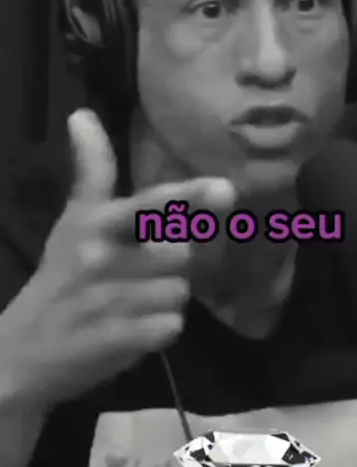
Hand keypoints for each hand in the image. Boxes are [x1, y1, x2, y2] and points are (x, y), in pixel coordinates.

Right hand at [0, 109, 233, 412]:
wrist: (21, 352)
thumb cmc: (60, 277)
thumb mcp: (73, 220)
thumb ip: (91, 171)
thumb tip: (82, 114)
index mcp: (93, 224)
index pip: (147, 205)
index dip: (187, 198)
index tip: (225, 190)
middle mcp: (101, 257)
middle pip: (180, 252)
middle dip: (171, 263)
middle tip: (139, 274)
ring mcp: (108, 301)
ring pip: (179, 291)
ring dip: (165, 300)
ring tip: (131, 305)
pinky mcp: (117, 340)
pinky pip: (171, 326)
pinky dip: (159, 330)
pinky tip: (132, 330)